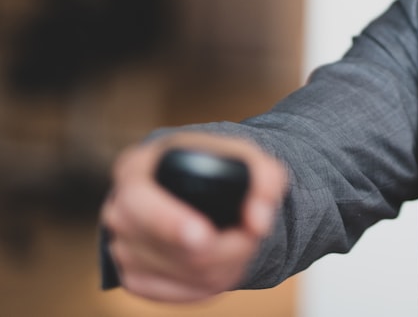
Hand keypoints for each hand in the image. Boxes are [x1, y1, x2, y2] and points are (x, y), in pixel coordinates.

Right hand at [100, 132, 286, 302]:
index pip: (139, 201)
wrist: (198, 185)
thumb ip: (264, 178)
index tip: (203, 236)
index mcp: (136, 169)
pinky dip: (210, 284)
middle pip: (168, 248)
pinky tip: (225, 264)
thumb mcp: (246, 157)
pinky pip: (177, 295)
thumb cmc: (219, 166)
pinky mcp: (132, 278)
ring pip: (180, 274)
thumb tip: (259, 222)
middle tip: (251, 239)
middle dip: (222, 249)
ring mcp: (121, 249)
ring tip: (243, 244)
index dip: (170, 223)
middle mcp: (118, 210)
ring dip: (224, 266)